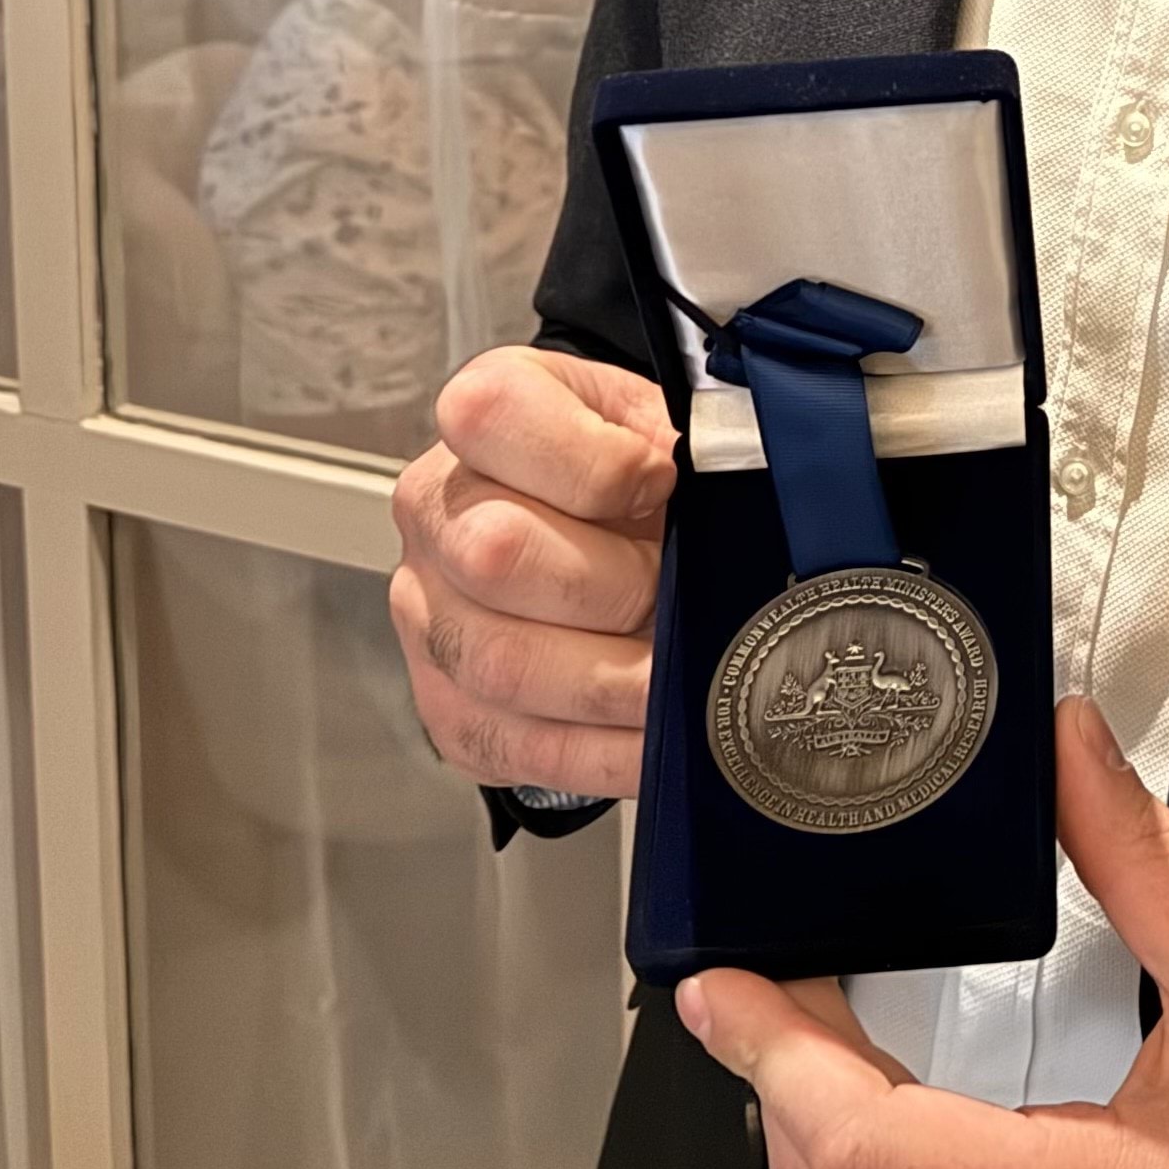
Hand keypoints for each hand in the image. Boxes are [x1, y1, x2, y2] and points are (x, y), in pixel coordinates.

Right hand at [388, 346, 675, 797]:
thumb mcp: (661, 419)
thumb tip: (738, 481)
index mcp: (487, 416)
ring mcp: (430, 613)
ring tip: (683, 675)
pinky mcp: (449, 705)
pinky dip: (606, 751)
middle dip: (614, 586)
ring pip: (503, 663)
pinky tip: (659, 736)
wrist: (597, 529)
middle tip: (673, 593)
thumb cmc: (632, 469)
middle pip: (494, 553)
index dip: (592, 460)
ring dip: (616, 682)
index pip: (492, 417)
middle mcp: (438, 511)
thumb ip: (687, 437)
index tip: (662, 480)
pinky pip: (517, 745)